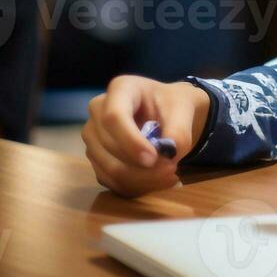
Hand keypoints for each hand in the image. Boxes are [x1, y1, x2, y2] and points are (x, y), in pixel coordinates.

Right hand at [82, 76, 210, 196]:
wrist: (168, 113)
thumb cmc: (172, 105)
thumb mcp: (183, 110)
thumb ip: (179, 131)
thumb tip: (168, 155)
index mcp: (120, 89)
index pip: (114, 117)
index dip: (131, 142)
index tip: (153, 158)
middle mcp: (98, 112)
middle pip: (109, 147)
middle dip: (142, 166)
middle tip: (173, 170)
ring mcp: (94, 138)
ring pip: (109, 169)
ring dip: (142, 180)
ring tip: (171, 176)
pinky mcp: (97, 160)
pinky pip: (112, 181)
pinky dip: (136, 187)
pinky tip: (158, 181)